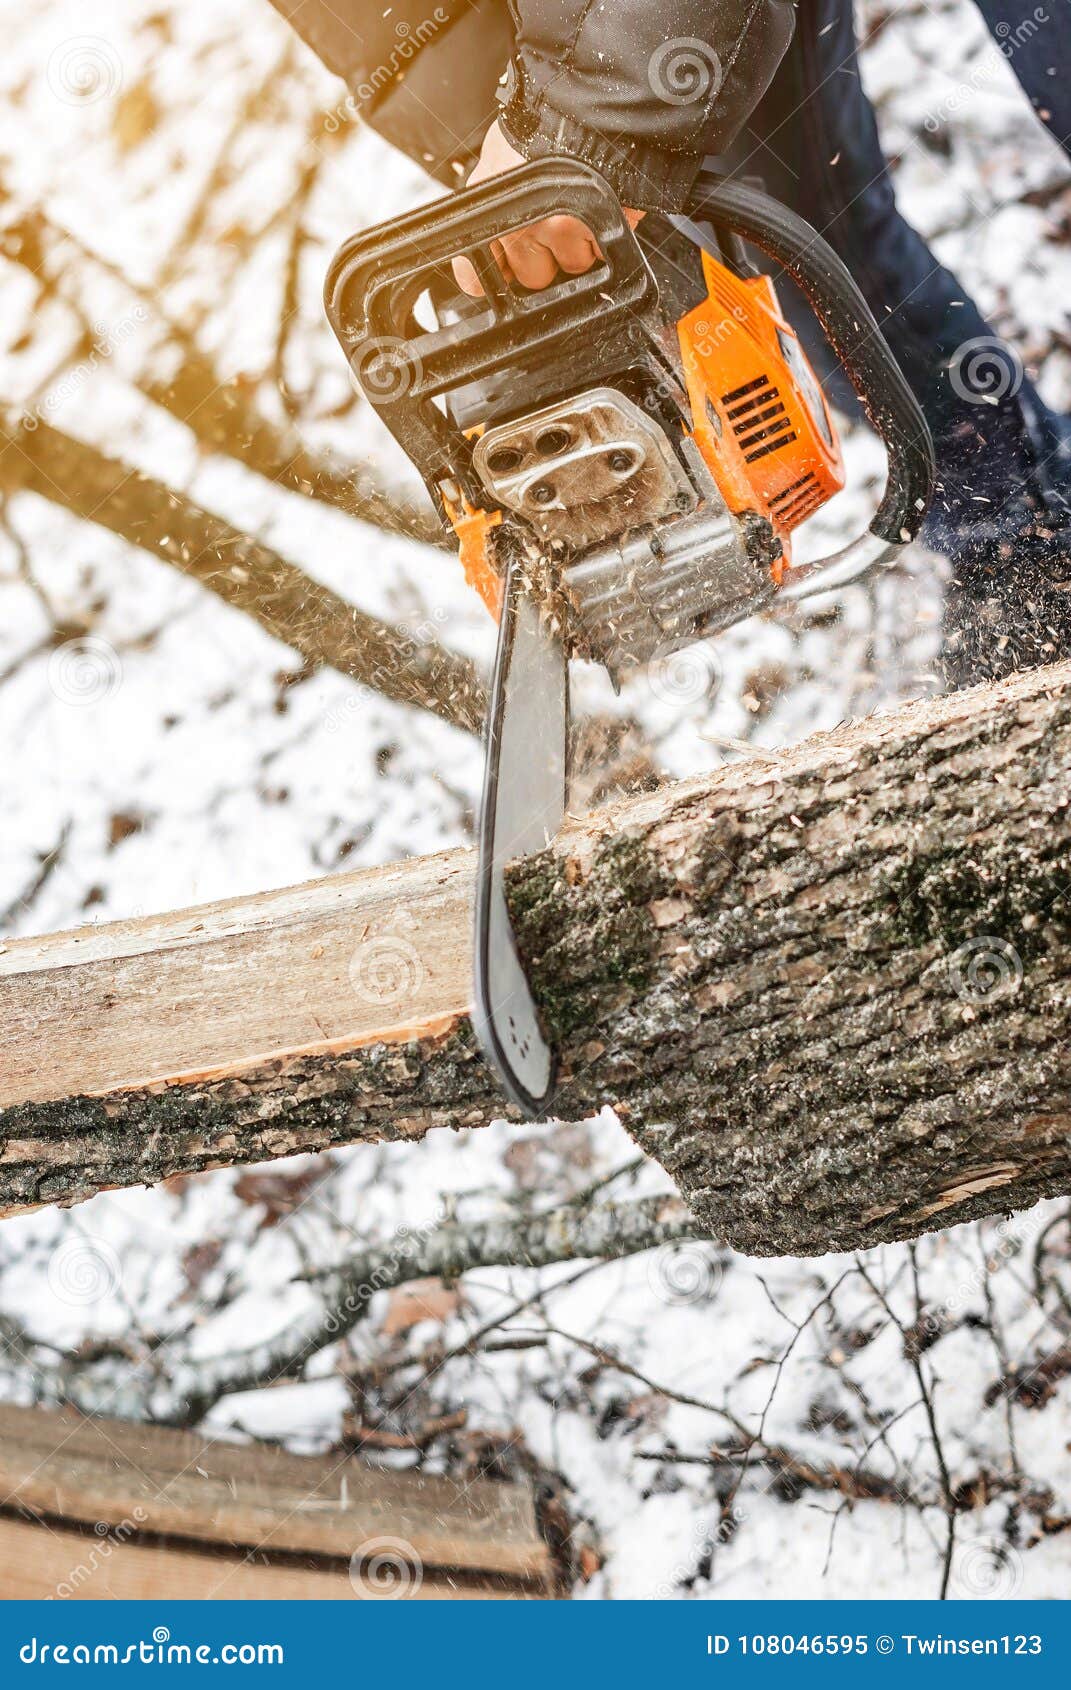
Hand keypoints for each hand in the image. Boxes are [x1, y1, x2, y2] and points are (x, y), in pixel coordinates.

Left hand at [452, 121, 641, 294]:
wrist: (593, 94)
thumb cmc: (547, 116)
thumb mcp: (504, 157)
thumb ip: (500, 202)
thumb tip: (500, 240)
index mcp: (489, 205)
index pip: (475, 277)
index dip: (496, 274)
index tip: (508, 268)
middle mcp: (520, 224)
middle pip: (533, 277)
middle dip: (548, 255)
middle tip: (559, 216)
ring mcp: (559, 230)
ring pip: (573, 267)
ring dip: (581, 244)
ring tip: (584, 201)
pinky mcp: (596, 230)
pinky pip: (603, 254)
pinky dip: (607, 235)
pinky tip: (604, 202)